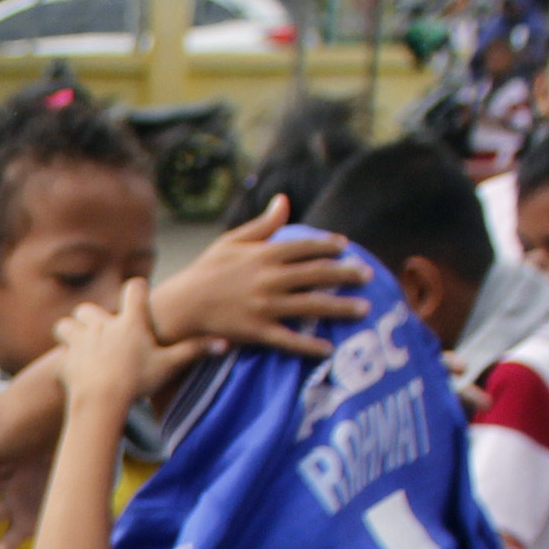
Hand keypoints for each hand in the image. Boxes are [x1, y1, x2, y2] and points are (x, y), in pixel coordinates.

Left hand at [52, 281, 205, 415]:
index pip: (134, 288)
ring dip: (70, 333)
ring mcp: (80, 341)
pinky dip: (64, 362)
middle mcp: (102, 325)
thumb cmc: (138, 381)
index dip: (137, 289)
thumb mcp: (169, 366)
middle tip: (102, 333)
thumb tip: (225, 344)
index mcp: (129, 321)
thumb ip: (195, 351)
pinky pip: (59, 356)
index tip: (139, 297)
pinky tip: (72, 373)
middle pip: (88, 308)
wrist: (101, 401)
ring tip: (80, 347)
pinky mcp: (64, 360)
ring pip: (65, 325)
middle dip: (92, 317)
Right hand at [150, 200, 365, 357]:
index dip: (330, 246)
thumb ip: (262, 224)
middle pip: (318, 274)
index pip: (307, 247)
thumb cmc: (205, 271)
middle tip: (369, 275)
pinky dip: (308, 345)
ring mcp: (264, 306)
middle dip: (347, 274)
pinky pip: (288, 339)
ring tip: (364, 308)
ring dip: (341, 307)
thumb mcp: (231, 241)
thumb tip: (284, 200)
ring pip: (312, 305)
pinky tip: (328, 348)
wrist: (179, 307)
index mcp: (264, 254)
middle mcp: (269, 278)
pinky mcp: (256, 331)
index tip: (346, 247)